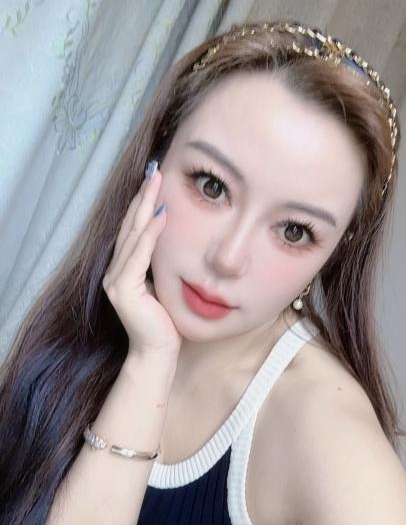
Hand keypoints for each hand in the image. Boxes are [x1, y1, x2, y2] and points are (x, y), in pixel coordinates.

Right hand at [102, 165, 182, 360]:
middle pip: (130, 226)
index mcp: (123, 269)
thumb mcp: (163, 284)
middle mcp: (114, 271)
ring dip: (145, 207)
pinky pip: (139, 256)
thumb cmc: (165, 322)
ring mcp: (116, 280)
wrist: (156, 353)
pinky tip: (161, 215)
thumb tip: (172, 236)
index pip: (132, 230)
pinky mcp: (123, 290)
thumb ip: (159, 264)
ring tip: (156, 183)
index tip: (154, 180)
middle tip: (154, 170)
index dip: (141, 203)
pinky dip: (151, 234)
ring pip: (133, 236)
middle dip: (142, 197)